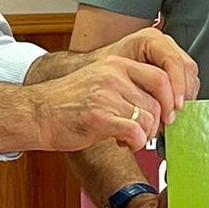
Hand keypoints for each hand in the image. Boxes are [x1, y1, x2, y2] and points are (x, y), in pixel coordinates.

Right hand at [29, 52, 174, 153]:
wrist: (38, 114)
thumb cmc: (70, 103)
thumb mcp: (101, 81)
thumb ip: (129, 86)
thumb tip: (162, 105)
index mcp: (116, 64)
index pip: (161, 77)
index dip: (170, 99)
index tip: (169, 114)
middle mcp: (113, 75)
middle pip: (157, 102)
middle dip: (156, 123)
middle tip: (145, 131)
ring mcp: (106, 96)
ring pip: (148, 120)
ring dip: (144, 135)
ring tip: (128, 137)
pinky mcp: (99, 117)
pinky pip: (135, 133)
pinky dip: (136, 143)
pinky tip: (124, 143)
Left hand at [105, 28, 198, 113]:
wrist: (100, 70)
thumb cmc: (105, 72)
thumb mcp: (117, 77)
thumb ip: (137, 88)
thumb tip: (155, 109)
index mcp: (150, 40)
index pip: (173, 61)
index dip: (177, 85)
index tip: (175, 106)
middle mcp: (164, 44)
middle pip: (186, 67)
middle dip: (183, 94)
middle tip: (175, 114)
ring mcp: (171, 53)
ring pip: (190, 75)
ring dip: (185, 97)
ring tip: (173, 114)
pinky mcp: (174, 67)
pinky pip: (187, 81)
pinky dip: (183, 96)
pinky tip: (173, 109)